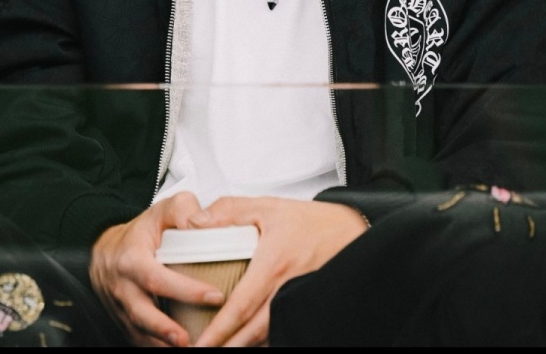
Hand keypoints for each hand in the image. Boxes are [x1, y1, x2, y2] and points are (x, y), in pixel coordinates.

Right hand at [89, 192, 224, 346]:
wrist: (105, 247)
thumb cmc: (142, 230)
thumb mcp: (163, 210)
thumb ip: (184, 209)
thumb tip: (203, 223)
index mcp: (132, 259)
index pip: (157, 277)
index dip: (185, 290)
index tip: (215, 296)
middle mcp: (122, 286)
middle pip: (141, 312)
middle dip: (164, 329)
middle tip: (190, 340)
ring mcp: (119, 306)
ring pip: (137, 329)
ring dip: (160, 343)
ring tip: (186, 348)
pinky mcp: (122, 320)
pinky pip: (135, 337)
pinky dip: (153, 345)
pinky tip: (172, 349)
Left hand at [185, 196, 367, 346]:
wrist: (351, 230)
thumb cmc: (311, 221)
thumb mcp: (267, 206)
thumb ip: (229, 210)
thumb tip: (194, 221)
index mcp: (273, 264)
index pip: (241, 306)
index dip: (219, 330)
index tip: (200, 344)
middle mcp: (287, 289)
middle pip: (253, 332)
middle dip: (228, 347)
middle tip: (202, 353)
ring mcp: (298, 301)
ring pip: (268, 335)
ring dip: (244, 346)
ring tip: (222, 350)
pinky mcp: (305, 306)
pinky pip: (283, 330)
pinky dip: (264, 341)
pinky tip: (249, 342)